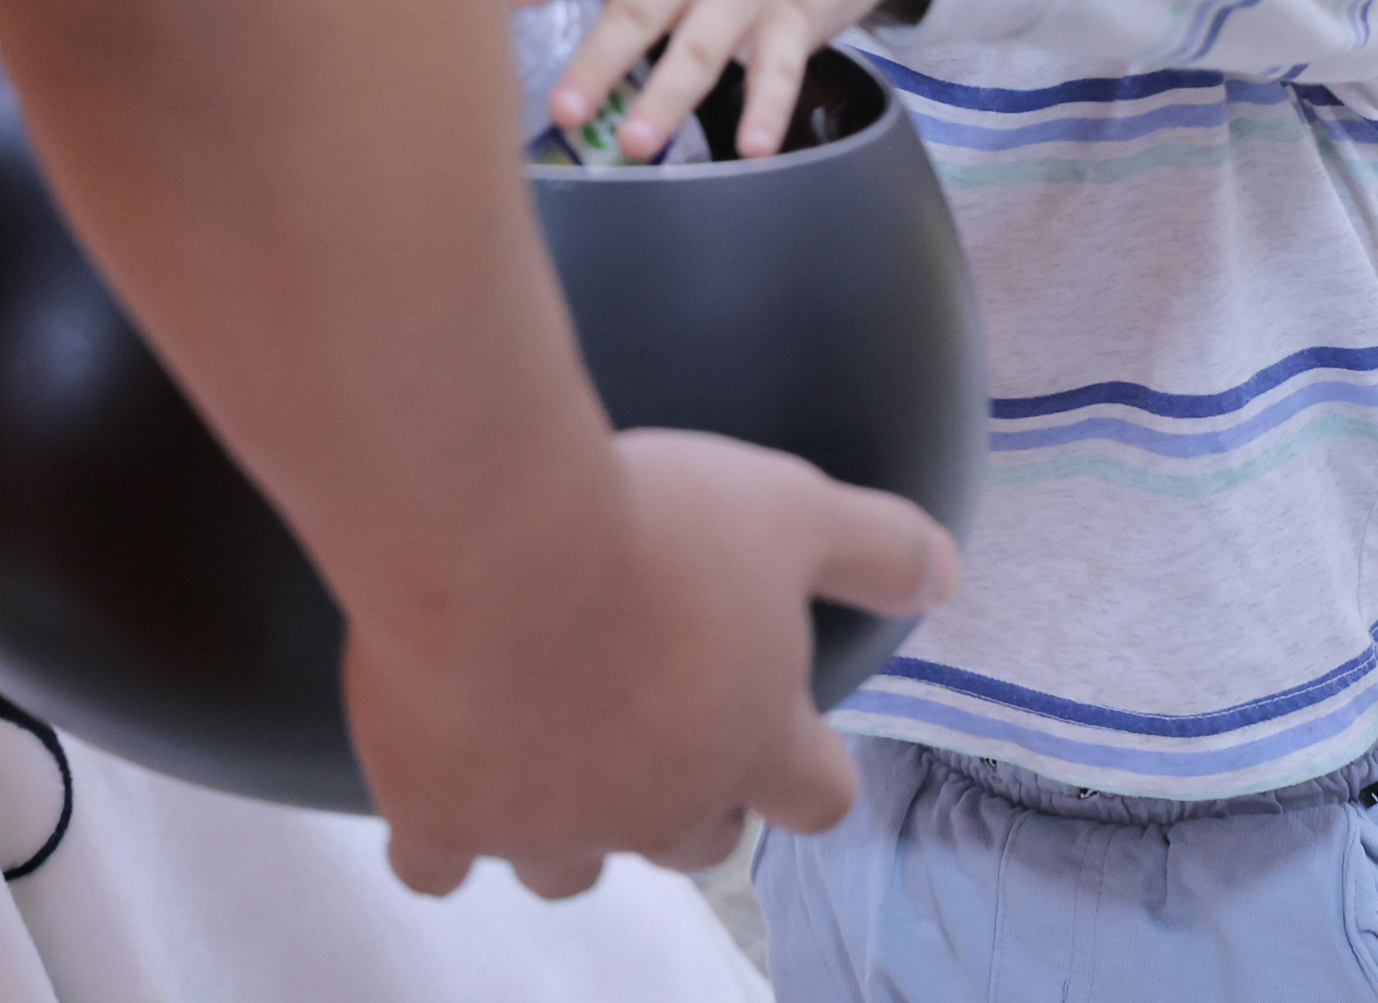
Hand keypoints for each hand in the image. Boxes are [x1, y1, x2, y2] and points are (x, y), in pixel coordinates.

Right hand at [344, 427, 957, 897]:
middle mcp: (655, 806)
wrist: (496, 546)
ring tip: (544, 755)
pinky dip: (436, 835)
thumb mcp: (791, 507)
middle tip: (653, 722)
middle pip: (693, 842)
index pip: (816, 799)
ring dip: (568, 823)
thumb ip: (876, 547)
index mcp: (751, 741)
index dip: (805, 769)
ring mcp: (544, 824)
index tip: (783, 732)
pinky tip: (430, 785)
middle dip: (685, 796)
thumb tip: (947, 575)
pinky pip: (432, 865)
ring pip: (568, 870)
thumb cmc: (655, 527)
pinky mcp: (438, 816)